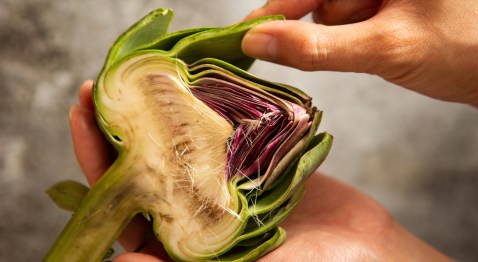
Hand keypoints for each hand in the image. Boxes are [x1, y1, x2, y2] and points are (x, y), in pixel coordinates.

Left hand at [70, 81, 451, 260]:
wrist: (369, 250)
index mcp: (184, 241)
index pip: (125, 203)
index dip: (100, 162)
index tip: (84, 119)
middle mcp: (197, 211)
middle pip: (146, 166)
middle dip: (121, 126)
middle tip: (103, 84)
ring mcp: (224, 185)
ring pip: (180, 145)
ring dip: (158, 112)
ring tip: (144, 74)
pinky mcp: (252, 164)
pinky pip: (223, 134)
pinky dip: (207, 110)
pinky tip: (195, 83)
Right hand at [242, 0, 477, 110]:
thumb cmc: (464, 51)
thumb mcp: (384, 49)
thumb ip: (316, 47)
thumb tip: (259, 42)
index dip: (275, 9)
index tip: (244, 34)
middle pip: (322, 0)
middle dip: (330, 29)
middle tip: (364, 46)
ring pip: (336, 15)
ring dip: (348, 39)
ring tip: (390, 47)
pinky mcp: (389, 6)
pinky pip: (352, 24)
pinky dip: (356, 42)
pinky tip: (387, 47)